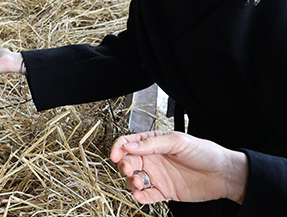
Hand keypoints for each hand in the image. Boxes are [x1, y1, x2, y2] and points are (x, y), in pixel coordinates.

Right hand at [110, 131, 248, 204]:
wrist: (224, 174)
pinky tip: (141, 196)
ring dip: (131, 182)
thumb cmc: (204, 152)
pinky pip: (148, 196)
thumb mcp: (177, 141)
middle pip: (128, 162)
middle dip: (123, 165)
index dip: (119, 148)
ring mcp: (158, 176)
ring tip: (138, 183)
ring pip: (135, 180)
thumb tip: (129, 146)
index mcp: (153, 143)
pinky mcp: (165, 191)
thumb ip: (152, 144)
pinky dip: (141, 197)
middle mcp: (153, 159)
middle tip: (127, 169)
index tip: (115, 155)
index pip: (129, 143)